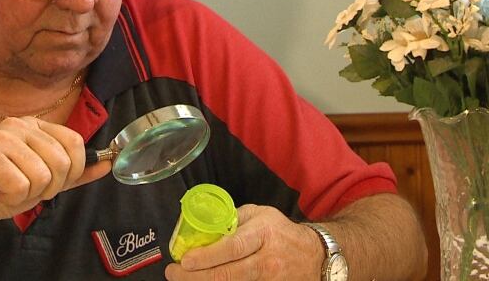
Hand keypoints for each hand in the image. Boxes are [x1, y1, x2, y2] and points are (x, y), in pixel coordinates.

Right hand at [0, 117, 110, 232]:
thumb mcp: (45, 181)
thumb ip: (76, 173)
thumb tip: (109, 164)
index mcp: (35, 126)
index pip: (76, 142)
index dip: (73, 170)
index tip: (52, 182)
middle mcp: (20, 125)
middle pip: (63, 161)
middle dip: (49, 187)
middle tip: (24, 188)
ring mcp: (3, 137)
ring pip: (44, 175)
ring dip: (28, 194)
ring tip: (8, 188)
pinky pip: (22, 185)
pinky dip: (12, 197)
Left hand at [165, 204, 323, 280]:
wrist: (313, 256)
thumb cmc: (281, 232)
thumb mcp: (261, 214)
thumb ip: (233, 219)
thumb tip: (204, 225)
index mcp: (263, 233)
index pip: (233, 247)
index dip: (207, 256)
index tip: (185, 260)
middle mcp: (266, 259)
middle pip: (227, 275)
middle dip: (195, 277)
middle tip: (174, 274)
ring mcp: (268, 280)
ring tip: (184, 279)